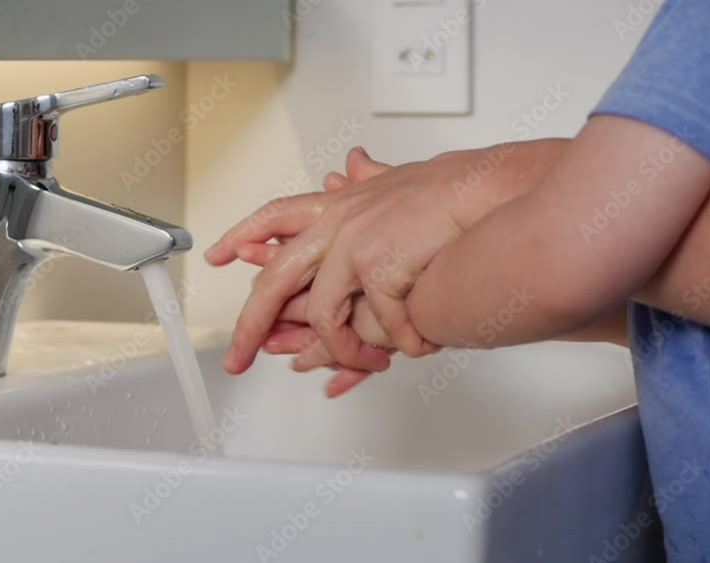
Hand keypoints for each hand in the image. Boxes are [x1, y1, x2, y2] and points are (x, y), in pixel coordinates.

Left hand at [206, 140, 567, 386]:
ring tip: (367, 364)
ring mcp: (354, 244)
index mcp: (336, 203)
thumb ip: (369, 178)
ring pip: (321, 316)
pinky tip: (414, 348)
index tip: (217, 255)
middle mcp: (336, 222)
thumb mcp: (398, 181)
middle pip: (274, 280)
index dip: (241, 236)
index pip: (272, 216)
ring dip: (342, 352)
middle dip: (252, 327)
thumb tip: (350, 164)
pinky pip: (375, 324)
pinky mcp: (379, 265)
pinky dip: (396, 345)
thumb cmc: (453, 190)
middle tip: (238, 359)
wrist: (491, 191)